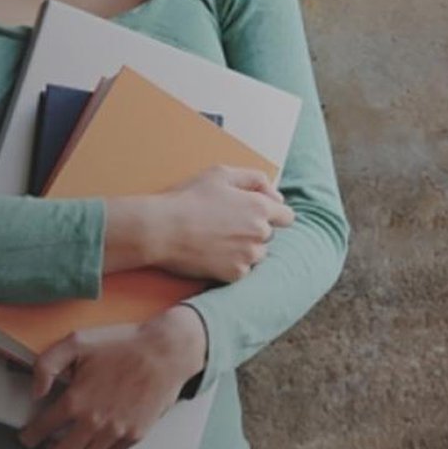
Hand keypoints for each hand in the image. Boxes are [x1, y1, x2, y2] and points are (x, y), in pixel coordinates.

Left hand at [17, 306, 206, 448]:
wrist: (164, 352)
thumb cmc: (122, 344)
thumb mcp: (75, 342)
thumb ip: (46, 365)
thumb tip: (35, 391)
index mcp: (76, 400)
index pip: (42, 429)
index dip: (29, 436)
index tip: (27, 437)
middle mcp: (94, 421)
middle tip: (47, 445)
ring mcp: (116, 432)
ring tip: (68, 447)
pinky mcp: (134, 436)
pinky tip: (90, 448)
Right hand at [154, 165, 294, 282]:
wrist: (160, 230)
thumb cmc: (187, 199)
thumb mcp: (220, 174)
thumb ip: (254, 178)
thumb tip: (275, 194)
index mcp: (260, 207)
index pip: (286, 216)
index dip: (272, 214)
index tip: (254, 215)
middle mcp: (260, 233)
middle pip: (268, 236)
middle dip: (253, 231)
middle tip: (225, 226)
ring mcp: (248, 256)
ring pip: (256, 254)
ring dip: (243, 249)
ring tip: (216, 241)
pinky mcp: (234, 274)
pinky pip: (241, 270)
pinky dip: (230, 264)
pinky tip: (211, 254)